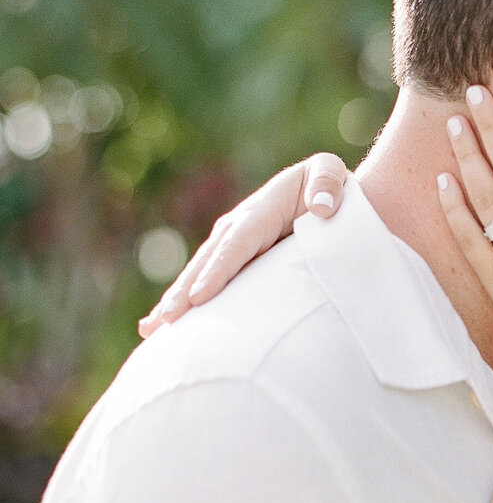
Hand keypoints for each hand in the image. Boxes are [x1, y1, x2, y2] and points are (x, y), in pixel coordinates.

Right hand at [138, 154, 349, 336]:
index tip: (200, 296)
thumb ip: (327, 184)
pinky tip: (161, 329)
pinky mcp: (232, 262)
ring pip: (198, 275)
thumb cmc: (328, 186)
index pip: (238, 243)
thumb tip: (322, 208)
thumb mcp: (329, 172)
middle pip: (208, 262)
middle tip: (166, 319)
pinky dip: (185, 305)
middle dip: (185, 291)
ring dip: (176, 302)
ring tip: (152, 329)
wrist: (321, 194)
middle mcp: (237, 228)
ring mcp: (230, 244)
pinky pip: (204, 283)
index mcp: (260, 210)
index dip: (218, 269)